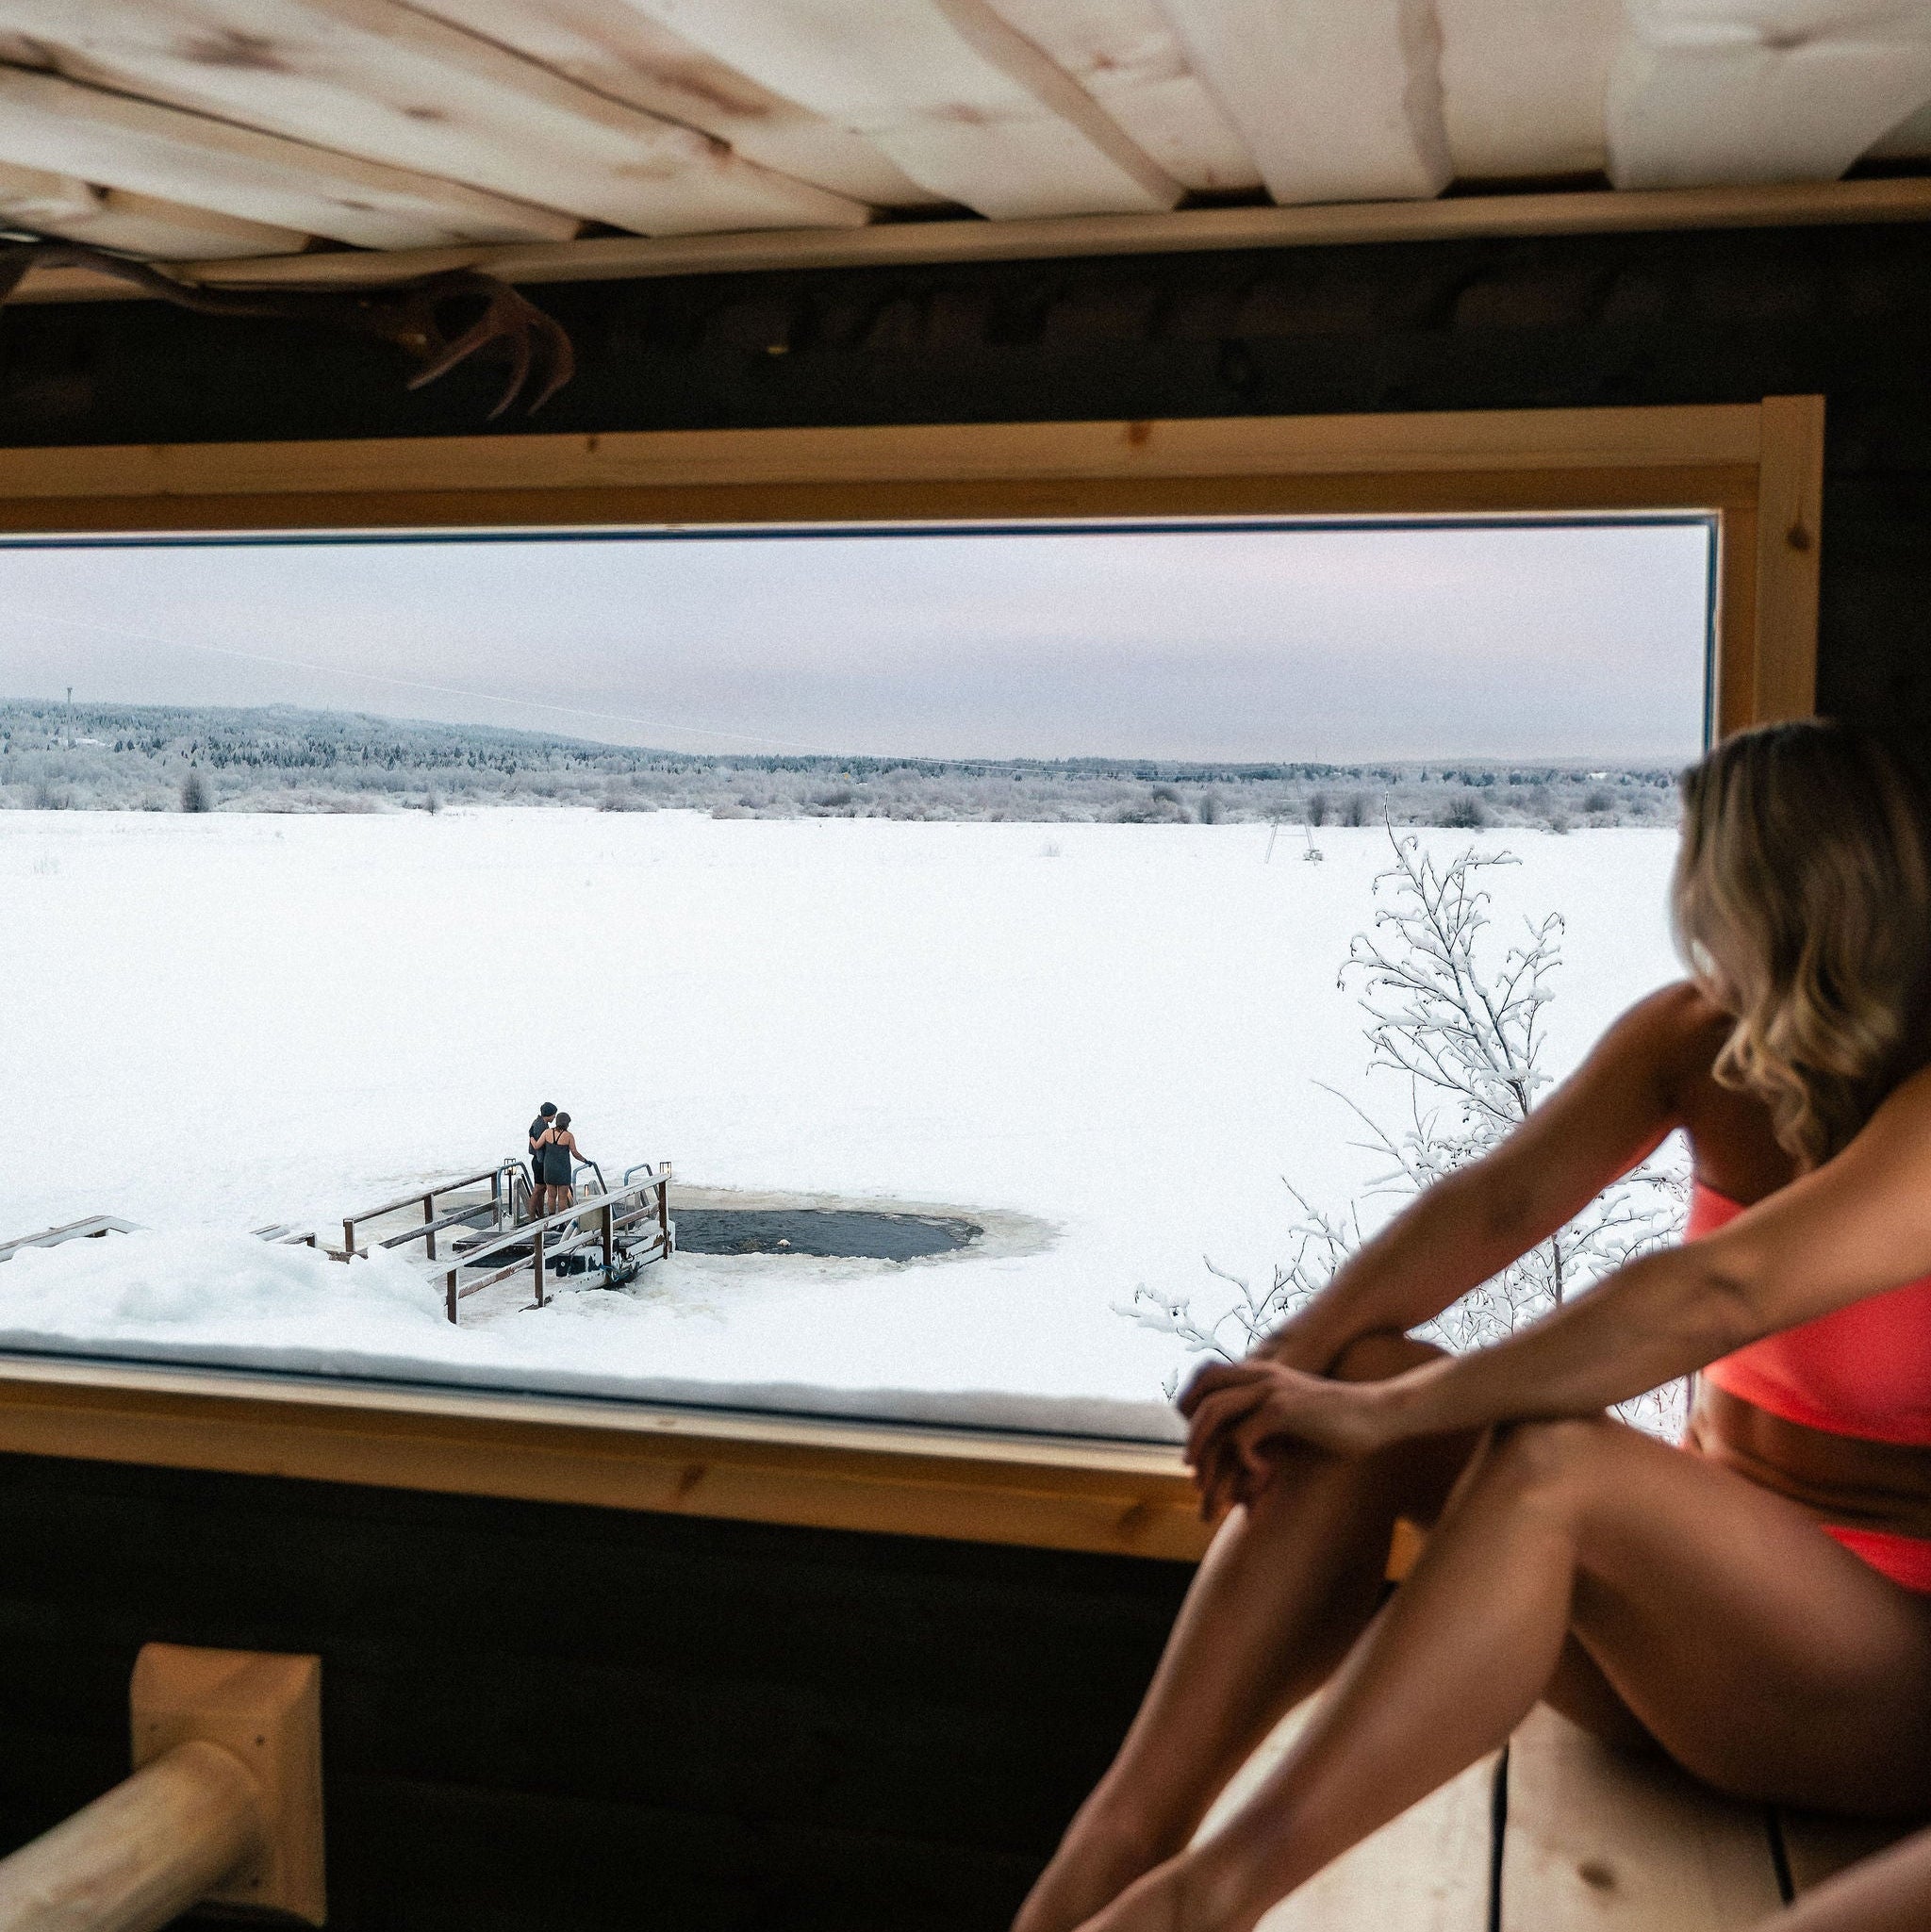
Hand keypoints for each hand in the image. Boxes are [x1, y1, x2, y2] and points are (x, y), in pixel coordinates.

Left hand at [1177, 1359, 1399, 1520]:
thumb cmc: (1339, 1422)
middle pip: (1201, 1393)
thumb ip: (1266, 1421)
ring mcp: (1270, 1389)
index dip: (1192, 1407)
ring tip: (1208, 1482)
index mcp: (1260, 1372)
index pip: (1205, 1378)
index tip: (1196, 1444)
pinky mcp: (1283, 1410)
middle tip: (1189, 1468)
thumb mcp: (1294, 1415)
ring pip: (1213, 1413)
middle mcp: (1259, 1374)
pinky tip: (1264, 1476)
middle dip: (1190, 1433)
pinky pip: (1242, 1437)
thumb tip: (1238, 1451)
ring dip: (1204, 1450)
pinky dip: (1243, 1462)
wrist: (1379, 1413)